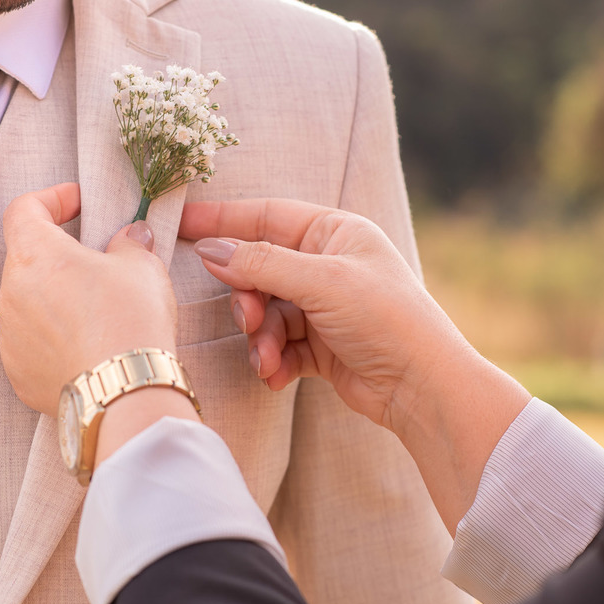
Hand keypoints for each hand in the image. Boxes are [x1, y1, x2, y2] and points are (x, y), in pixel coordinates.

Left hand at [0, 183, 178, 416]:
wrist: (125, 392)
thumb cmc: (130, 321)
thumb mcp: (142, 267)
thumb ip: (130, 243)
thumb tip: (130, 236)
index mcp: (35, 254)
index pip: (24, 209)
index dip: (51, 199)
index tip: (78, 203)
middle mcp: (11, 291)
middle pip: (26, 258)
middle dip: (59, 254)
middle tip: (99, 262)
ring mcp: (9, 335)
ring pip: (27, 302)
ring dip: (55, 298)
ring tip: (96, 311)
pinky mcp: (17, 371)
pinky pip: (30, 342)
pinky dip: (53, 337)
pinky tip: (86, 345)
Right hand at [180, 197, 528, 530]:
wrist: (423, 387)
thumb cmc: (387, 319)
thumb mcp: (322, 283)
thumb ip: (263, 264)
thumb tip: (210, 250)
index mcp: (335, 233)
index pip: (267, 216)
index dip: (223, 220)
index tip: (180, 225)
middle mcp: (327, 265)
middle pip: (259, 270)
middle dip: (247, 299)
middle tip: (247, 320)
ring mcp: (323, 307)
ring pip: (265, 313)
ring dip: (261, 338)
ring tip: (268, 359)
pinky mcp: (320, 346)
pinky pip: (278, 346)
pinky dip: (273, 360)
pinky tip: (276, 376)